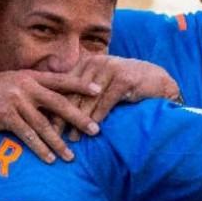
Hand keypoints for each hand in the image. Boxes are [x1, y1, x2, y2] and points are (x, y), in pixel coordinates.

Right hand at [0, 71, 102, 163]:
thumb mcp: (10, 83)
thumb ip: (31, 88)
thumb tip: (53, 98)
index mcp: (28, 76)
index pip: (60, 80)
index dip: (80, 85)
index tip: (99, 90)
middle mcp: (24, 86)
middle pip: (58, 103)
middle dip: (79, 117)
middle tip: (95, 130)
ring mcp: (15, 100)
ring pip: (44, 124)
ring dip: (59, 142)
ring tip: (71, 156)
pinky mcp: (5, 116)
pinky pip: (27, 135)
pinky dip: (40, 148)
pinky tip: (50, 158)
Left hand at [61, 55, 179, 138]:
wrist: (156, 79)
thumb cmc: (125, 84)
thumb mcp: (101, 82)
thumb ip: (82, 89)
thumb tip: (55, 108)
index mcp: (87, 62)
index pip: (66, 86)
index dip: (55, 106)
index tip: (46, 124)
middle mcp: (97, 63)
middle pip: (74, 93)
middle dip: (63, 116)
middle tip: (54, 135)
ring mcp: (111, 70)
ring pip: (89, 100)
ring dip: (79, 121)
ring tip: (72, 138)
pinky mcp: (123, 80)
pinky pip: (106, 102)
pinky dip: (98, 117)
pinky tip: (92, 131)